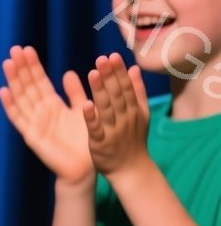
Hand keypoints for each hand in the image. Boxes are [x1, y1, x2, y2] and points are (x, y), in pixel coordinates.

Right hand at [0, 45, 93, 186]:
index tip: (26, 49)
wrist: (84, 168)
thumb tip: (68, 73)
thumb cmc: (85, 142)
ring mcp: (34, 123)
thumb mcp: (82, 111)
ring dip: (14, 81)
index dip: (32, 66)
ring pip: (22, 98)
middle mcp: (40, 112)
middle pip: (28, 86)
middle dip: (22, 68)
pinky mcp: (31, 136)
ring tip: (8, 63)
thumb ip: (76, 94)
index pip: (39, 82)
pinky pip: (19, 119)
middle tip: (14, 49)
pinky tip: (4, 92)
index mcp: (52, 106)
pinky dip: (10, 105)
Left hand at [82, 53, 151, 178]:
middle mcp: (125, 118)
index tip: (112, 56)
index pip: (126, 87)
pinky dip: (92, 117)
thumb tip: (135, 68)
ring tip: (93, 73)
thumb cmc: (133, 139)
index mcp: (134, 110)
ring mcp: (113, 131)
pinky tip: (86, 104)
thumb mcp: (139, 114)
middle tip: (102, 59)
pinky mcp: (100, 143)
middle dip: (110, 76)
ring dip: (100, 91)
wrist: (131, 170)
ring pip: (107, 108)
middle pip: (118, 95)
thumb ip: (137, 91)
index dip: (119, 72)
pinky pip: (96, 129)